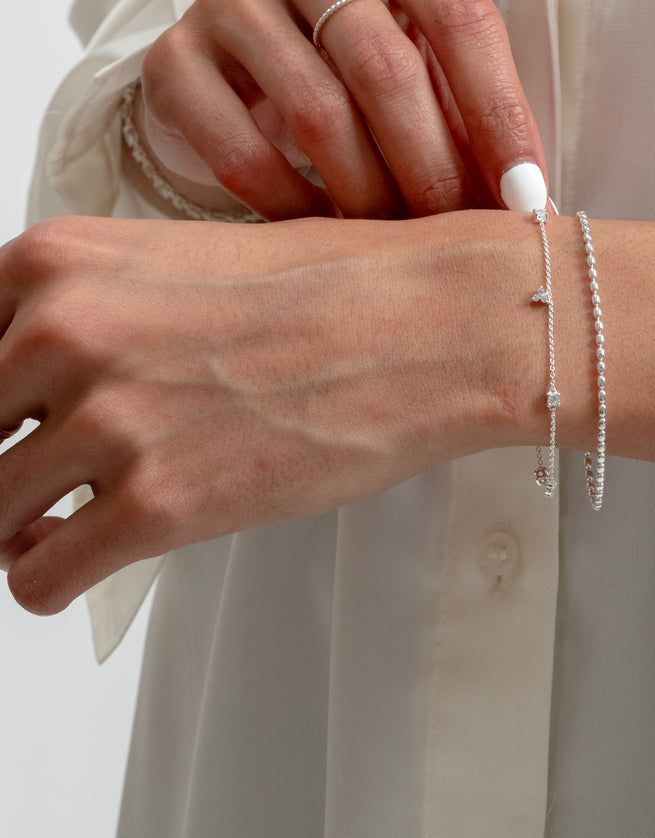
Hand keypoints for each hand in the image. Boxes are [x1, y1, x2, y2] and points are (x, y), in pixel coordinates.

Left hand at [0, 212, 538, 613]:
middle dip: (7, 456)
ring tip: (72, 519)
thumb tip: (41, 379)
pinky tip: (93, 554)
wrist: (430, 322)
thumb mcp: (182, 261)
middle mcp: (63, 332)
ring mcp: (106, 420)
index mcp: (59, 260)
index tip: (17, 421)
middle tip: (52, 473)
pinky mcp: (156, 505)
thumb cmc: (333, 284)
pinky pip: (34, 577)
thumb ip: (93, 309)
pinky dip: (50, 578)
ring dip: (25, 523)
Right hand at [140, 0, 548, 219]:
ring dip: (368, 196)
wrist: (249, 41)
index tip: (526, 193)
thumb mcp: (425, 48)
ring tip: (400, 241)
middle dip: (433, 167)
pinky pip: (240, 151)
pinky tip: (327, 234)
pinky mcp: (174, 53)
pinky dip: (292, 207)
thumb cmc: (364, 48)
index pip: (459, 15)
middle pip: (385, 68)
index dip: (500, 113)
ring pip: (316, 113)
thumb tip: (527, 199)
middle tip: (459, 232)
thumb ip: (469, 100)